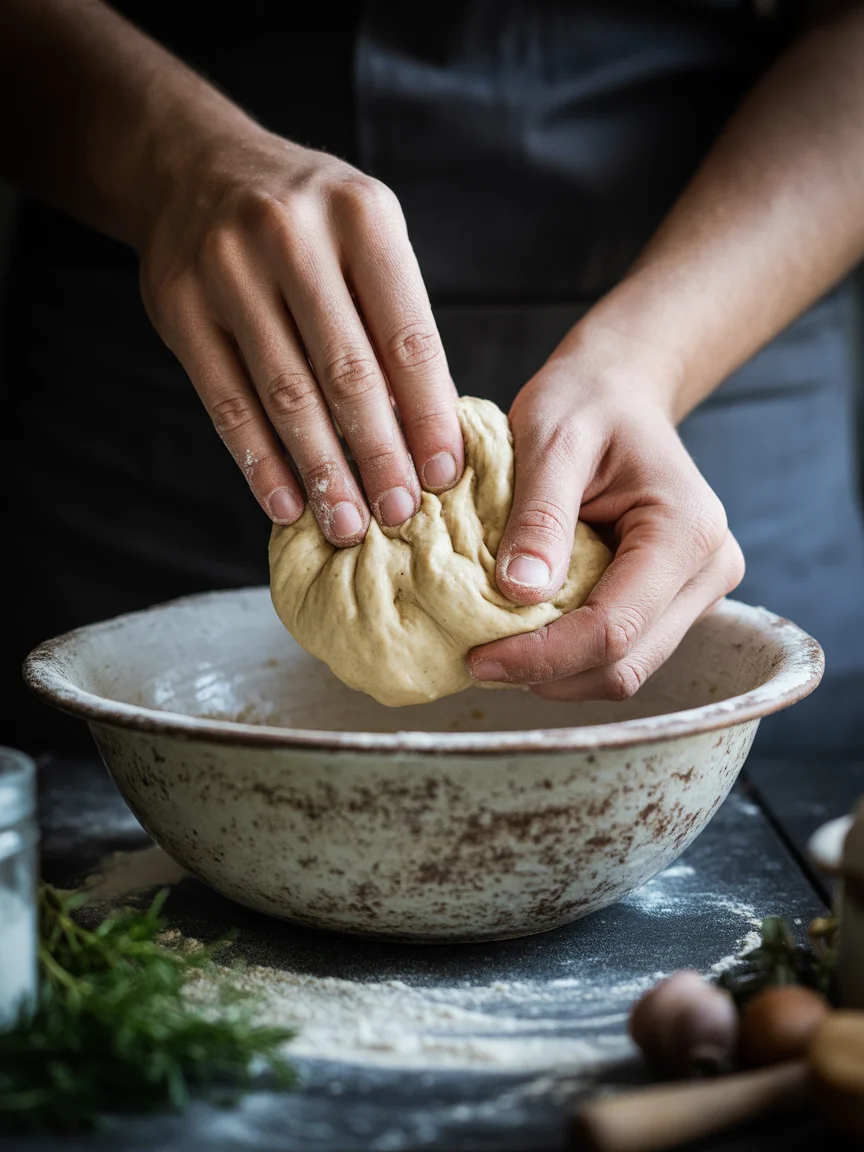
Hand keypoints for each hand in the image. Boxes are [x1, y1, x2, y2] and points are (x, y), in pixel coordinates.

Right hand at [138, 129, 463, 543]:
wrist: (196, 168)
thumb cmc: (308, 221)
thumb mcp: (366, 236)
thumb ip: (395, 319)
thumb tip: (427, 433)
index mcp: (361, 216)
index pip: (407, 337)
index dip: (429, 415)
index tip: (444, 474)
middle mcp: (293, 236)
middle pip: (348, 373)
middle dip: (379, 455)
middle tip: (400, 513)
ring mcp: (228, 271)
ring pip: (286, 396)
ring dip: (323, 471)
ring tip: (349, 524)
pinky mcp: (180, 309)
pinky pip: (227, 403)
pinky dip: (260, 462)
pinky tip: (287, 503)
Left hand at [467, 355, 744, 699]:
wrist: (619, 392)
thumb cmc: (586, 402)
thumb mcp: (551, 438)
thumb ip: (539, 516)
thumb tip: (521, 595)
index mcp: (686, 531)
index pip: (614, 628)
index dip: (544, 657)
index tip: (479, 659)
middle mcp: (709, 571)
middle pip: (625, 665)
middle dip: (548, 673)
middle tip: (479, 660)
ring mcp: (696, 592)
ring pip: (624, 670)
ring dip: (557, 671)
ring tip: (498, 646)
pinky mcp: (672, 602)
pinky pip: (621, 651)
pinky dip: (570, 654)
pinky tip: (526, 632)